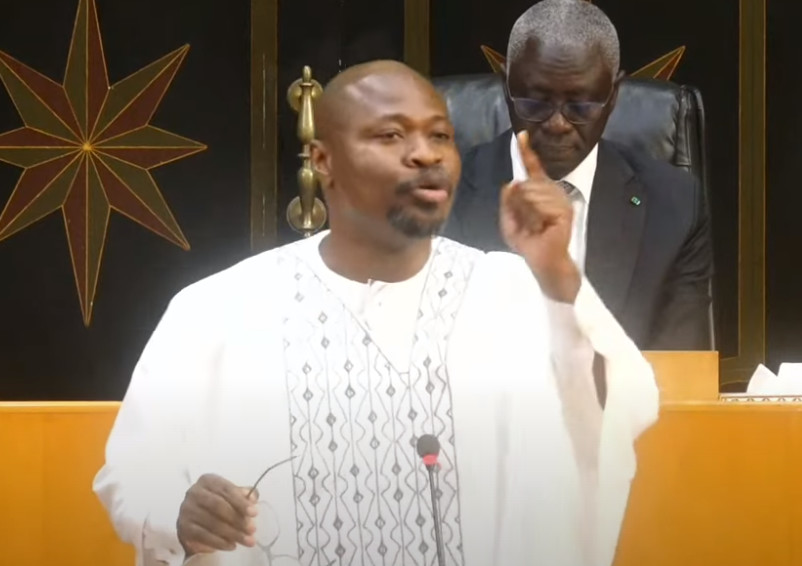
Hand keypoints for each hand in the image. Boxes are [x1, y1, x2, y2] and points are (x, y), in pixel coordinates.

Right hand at [177, 474, 258, 556]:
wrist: (195, 522)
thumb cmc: (217, 504)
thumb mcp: (231, 496)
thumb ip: (243, 495)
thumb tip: (253, 498)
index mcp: (208, 480)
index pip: (226, 489)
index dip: (241, 502)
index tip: (255, 513)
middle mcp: (194, 492)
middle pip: (218, 506)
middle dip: (238, 519)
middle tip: (252, 529)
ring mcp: (187, 510)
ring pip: (212, 523)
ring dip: (232, 533)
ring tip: (247, 540)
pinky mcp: (183, 527)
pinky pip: (203, 536)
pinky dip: (219, 542)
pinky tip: (232, 546)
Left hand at [500, 131, 579, 302]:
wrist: (543, 260)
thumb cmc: (527, 241)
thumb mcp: (509, 221)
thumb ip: (507, 202)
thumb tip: (512, 183)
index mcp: (539, 192)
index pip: (533, 168)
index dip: (526, 152)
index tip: (521, 136)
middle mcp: (552, 192)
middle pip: (527, 182)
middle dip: (518, 202)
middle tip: (524, 221)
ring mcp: (560, 200)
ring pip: (532, 192)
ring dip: (526, 211)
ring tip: (533, 226)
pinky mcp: (566, 210)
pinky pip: (542, 204)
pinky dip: (535, 216)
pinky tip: (541, 226)